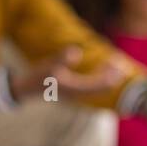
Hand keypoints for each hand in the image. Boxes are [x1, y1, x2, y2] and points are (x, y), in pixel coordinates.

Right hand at [8, 47, 128, 102]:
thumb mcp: (47, 66)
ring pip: (96, 88)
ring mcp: (75, 94)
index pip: (96, 85)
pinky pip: (91, 86)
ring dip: (105, 77)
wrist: (26, 89)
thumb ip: (61, 58)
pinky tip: (100, 68)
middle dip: (111, 77)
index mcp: (73, 89)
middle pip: (100, 88)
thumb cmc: (36, 77)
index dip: (108, 76)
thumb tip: (76, 51)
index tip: (116, 64)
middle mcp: (76, 94)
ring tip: (114, 64)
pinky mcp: (72, 91)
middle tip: (121, 64)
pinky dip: (98, 78)